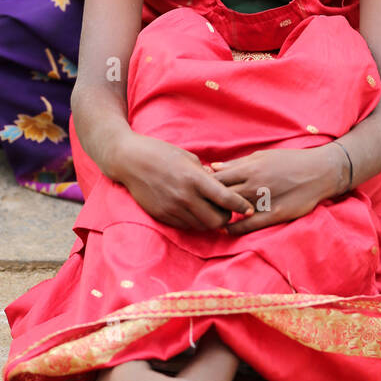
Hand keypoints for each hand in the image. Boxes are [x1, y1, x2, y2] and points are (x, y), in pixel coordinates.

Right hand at [118, 134, 255, 231]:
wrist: (130, 161)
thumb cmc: (161, 153)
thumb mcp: (188, 157)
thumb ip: (206, 174)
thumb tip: (221, 186)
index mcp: (194, 178)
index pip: (225, 198)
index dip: (241, 205)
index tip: (249, 209)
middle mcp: (184, 196)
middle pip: (216, 220)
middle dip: (226, 217)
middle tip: (227, 210)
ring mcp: (172, 208)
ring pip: (201, 226)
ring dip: (210, 221)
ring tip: (212, 211)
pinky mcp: (162, 215)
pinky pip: (186, 226)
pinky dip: (195, 222)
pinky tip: (195, 211)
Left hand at [209, 145, 345, 234]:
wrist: (319, 172)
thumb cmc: (289, 161)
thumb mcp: (262, 156)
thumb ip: (237, 163)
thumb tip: (213, 167)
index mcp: (250, 167)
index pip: (217, 178)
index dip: (205, 183)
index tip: (198, 188)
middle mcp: (254, 184)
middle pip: (221, 195)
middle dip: (208, 200)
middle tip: (200, 204)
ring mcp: (264, 200)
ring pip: (233, 210)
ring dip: (221, 213)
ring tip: (212, 215)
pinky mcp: (274, 214)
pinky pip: (249, 225)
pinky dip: (235, 228)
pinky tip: (227, 229)